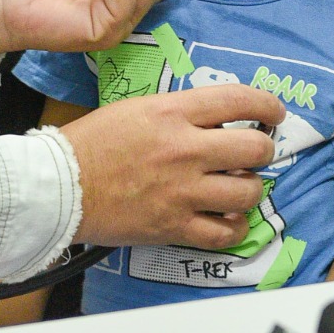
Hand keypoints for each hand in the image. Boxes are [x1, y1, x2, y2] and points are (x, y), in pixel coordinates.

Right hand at [60, 85, 286, 248]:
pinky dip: (234, 226)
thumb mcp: (134, 108)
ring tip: (237, 185)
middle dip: (262, 148)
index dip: (267, 104)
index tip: (273, 111)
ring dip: (249, 187)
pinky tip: (226, 217)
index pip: (238, 100)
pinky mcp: (175, 225)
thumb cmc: (90, 143)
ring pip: (249, 191)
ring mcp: (183, 191)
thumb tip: (213, 120)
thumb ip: (177, 112)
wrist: (60, 185)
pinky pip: (227, 232)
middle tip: (253, 151)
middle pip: (255, 148)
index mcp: (171, 112)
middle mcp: (184, 149)